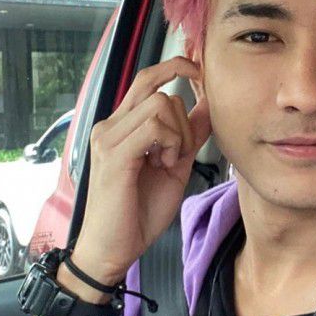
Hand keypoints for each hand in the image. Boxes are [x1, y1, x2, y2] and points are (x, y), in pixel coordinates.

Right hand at [69, 56, 211, 283]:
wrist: (113, 248)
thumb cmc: (138, 212)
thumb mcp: (175, 166)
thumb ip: (188, 135)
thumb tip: (207, 105)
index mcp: (122, 126)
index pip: (146, 79)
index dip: (174, 66)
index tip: (198, 71)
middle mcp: (110, 125)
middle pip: (157, 87)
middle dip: (183, 118)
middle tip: (178, 153)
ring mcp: (108, 137)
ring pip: (159, 105)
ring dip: (177, 134)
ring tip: (167, 163)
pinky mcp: (113, 154)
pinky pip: (154, 127)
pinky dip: (169, 144)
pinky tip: (163, 166)